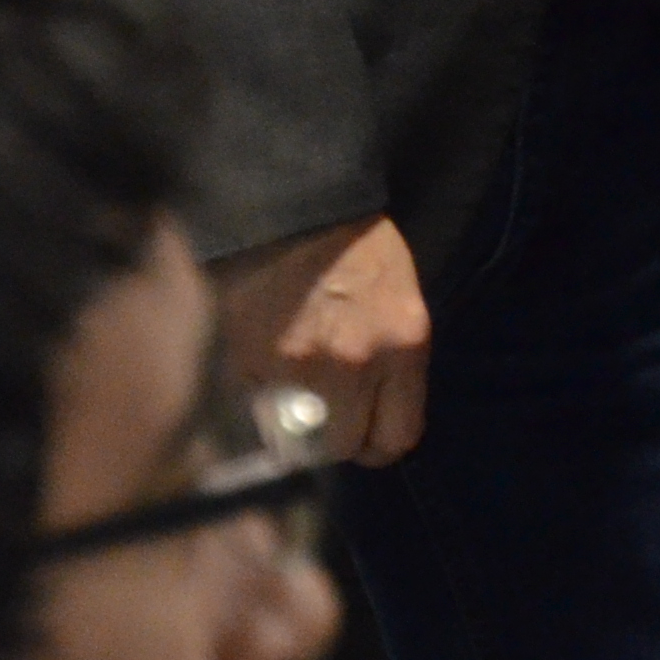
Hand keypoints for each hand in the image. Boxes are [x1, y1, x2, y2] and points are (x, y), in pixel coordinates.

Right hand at [211, 215, 431, 465]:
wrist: (300, 213)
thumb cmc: (361, 250)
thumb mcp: (402, 302)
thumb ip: (395, 360)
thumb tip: (376, 409)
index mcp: (405, 347)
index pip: (399, 435)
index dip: (380, 444)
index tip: (368, 436)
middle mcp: (358, 366)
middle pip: (344, 446)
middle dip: (336, 441)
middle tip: (329, 422)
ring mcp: (302, 368)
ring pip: (296, 436)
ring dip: (294, 425)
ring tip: (296, 394)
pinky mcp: (254, 364)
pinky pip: (257, 403)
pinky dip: (261, 393)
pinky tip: (269, 362)